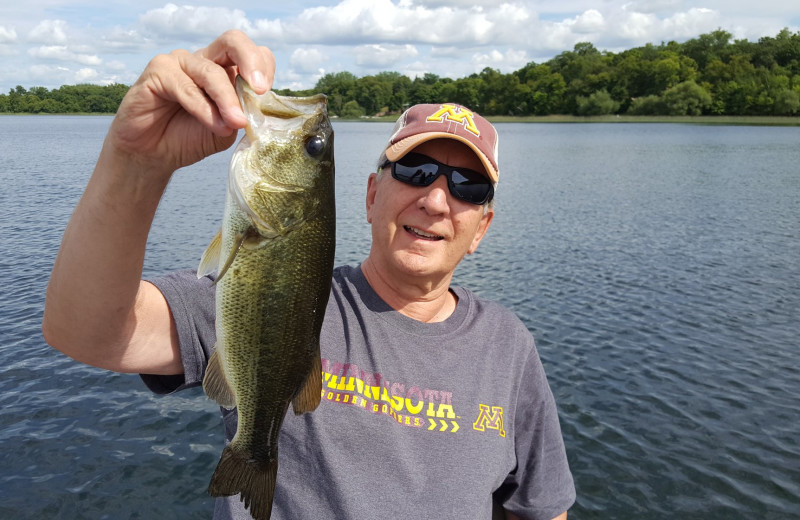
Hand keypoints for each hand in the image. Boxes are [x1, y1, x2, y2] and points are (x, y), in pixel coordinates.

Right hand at [107, 30, 274, 175]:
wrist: (154, 154)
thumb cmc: (190, 138)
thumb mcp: (227, 129)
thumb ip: (241, 115)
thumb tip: (256, 107)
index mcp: (225, 69)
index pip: (253, 54)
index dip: (264, 68)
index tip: (267, 95)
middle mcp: (204, 60)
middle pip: (233, 41)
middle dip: (251, 62)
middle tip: (260, 90)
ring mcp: (180, 62)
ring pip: (211, 71)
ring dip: (227, 100)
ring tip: (236, 123)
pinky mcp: (158, 71)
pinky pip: (185, 86)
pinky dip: (203, 108)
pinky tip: (213, 125)